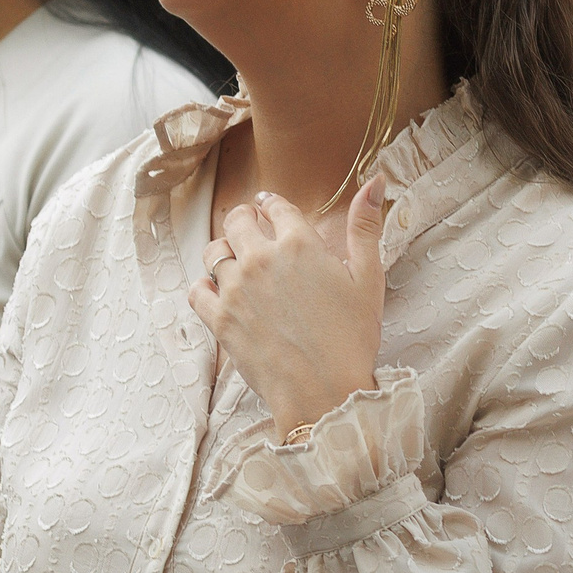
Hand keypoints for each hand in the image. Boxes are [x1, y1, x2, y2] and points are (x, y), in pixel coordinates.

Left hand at [187, 180, 387, 433]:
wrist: (323, 391)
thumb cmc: (352, 338)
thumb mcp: (368, 279)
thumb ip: (366, 226)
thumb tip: (375, 181)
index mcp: (300, 243)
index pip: (276, 206)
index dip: (272, 205)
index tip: (269, 208)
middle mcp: (262, 258)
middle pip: (237, 220)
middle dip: (244, 220)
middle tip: (250, 230)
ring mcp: (236, 289)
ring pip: (214, 251)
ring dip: (224, 251)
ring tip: (236, 262)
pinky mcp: (219, 319)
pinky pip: (197, 289)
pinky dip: (205, 286)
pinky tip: (220, 293)